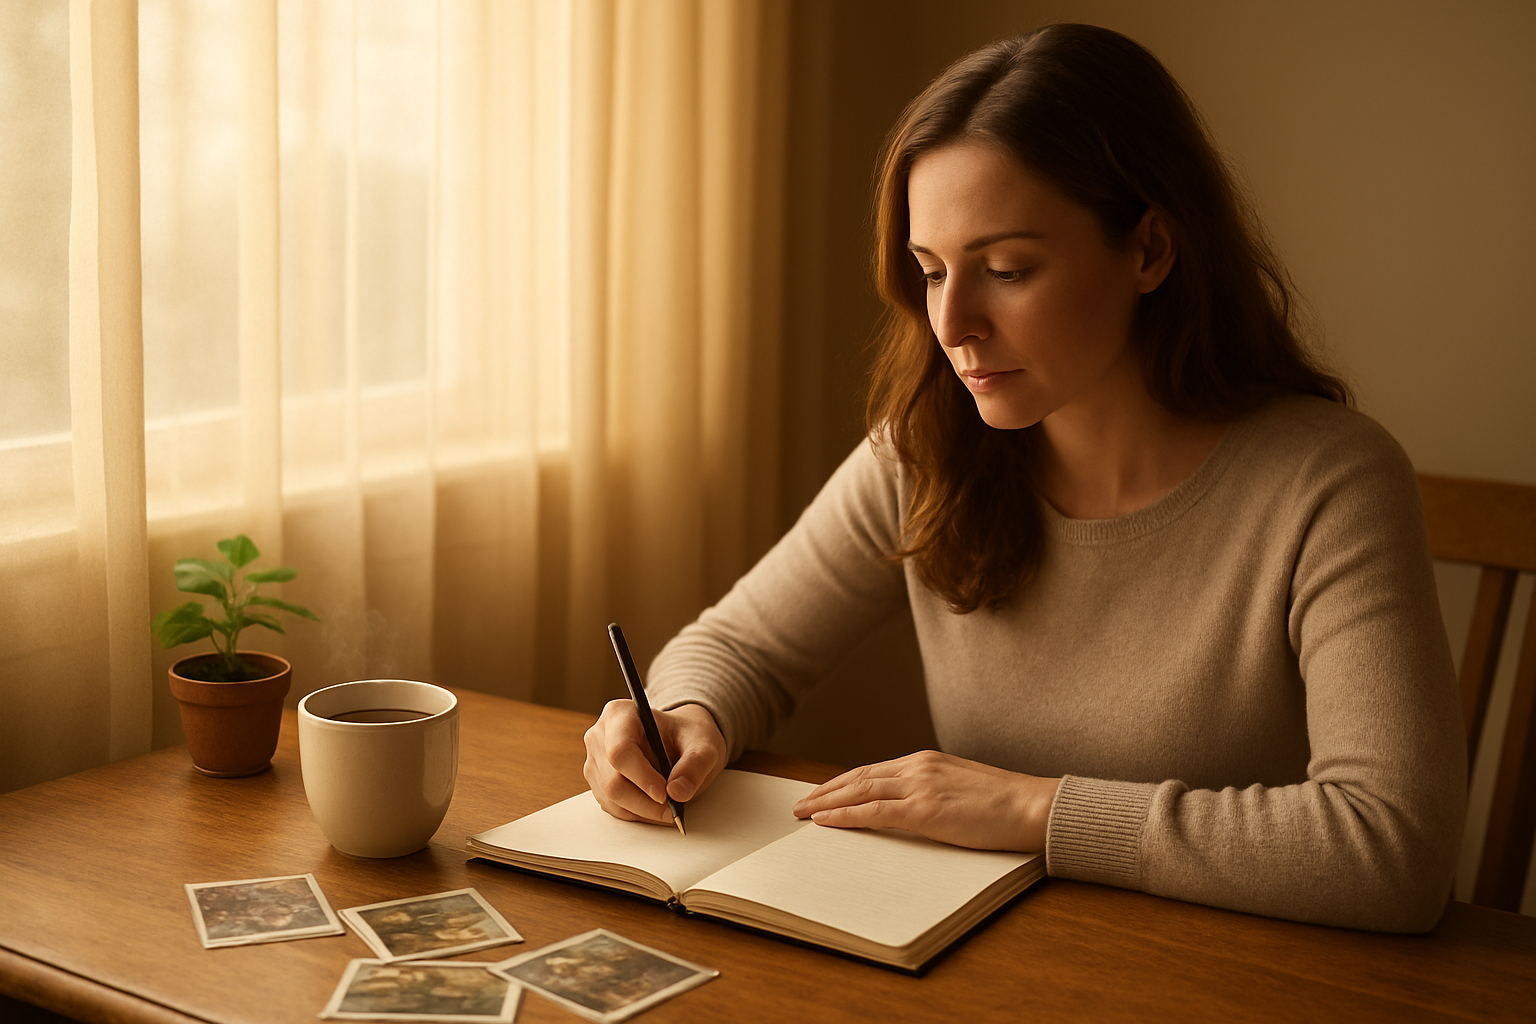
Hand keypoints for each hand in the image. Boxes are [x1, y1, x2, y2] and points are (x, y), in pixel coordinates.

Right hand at [582, 700, 727, 825]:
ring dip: (642, 811)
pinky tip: (655, 807)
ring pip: (611, 798)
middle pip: (613, 780)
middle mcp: (600, 736)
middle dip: (645, 802)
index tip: (665, 794)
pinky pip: (612, 807)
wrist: (680, 740)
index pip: (620, 751)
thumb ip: (695, 765)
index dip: (641, 777)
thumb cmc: (687, 736)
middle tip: (672, 810)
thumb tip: (677, 792)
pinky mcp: (598, 783)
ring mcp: (596, 761)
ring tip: (669, 809)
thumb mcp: (703, 745)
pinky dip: (636, 813)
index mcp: (620, 714)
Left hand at [791, 750, 1059, 851]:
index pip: (872, 770)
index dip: (842, 782)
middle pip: (858, 776)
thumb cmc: (1005, 804)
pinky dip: (845, 816)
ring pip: (859, 791)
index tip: (821, 792)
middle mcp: (918, 767)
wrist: (1032, 805)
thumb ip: (934, 792)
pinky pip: (874, 812)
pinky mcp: (925, 809)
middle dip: (825, 790)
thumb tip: (913, 809)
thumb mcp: (961, 789)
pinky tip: (825, 822)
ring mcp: (920, 786)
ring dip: (825, 802)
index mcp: (926, 761)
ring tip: (802, 813)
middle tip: (799, 803)